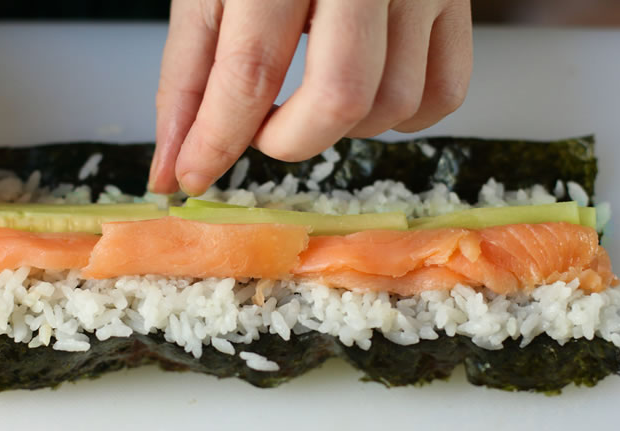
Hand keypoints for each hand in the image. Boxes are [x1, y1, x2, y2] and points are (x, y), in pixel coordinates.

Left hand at [149, 0, 472, 195]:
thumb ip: (188, 77)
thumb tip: (176, 162)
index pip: (252, 68)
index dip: (218, 138)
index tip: (195, 174)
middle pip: (339, 98)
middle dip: (288, 141)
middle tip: (262, 129)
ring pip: (394, 104)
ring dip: (341, 129)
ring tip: (308, 97)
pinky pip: (443, 93)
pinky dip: (400, 117)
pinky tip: (364, 97)